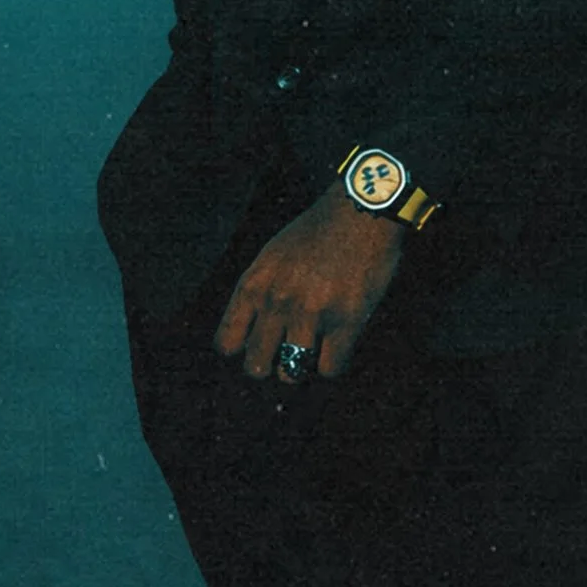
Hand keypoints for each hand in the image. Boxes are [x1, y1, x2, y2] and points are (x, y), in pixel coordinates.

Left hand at [217, 185, 404, 383]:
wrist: (359, 211)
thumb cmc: (316, 233)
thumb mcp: (271, 256)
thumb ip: (258, 293)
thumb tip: (251, 336)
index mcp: (254, 285)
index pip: (227, 343)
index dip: (242, 351)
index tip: (258, 345)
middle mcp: (277, 302)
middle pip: (255, 367)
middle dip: (269, 366)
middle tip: (285, 355)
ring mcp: (311, 313)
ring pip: (291, 374)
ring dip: (302, 367)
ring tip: (312, 350)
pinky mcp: (345, 321)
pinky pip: (329, 369)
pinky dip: (332, 364)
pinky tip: (336, 345)